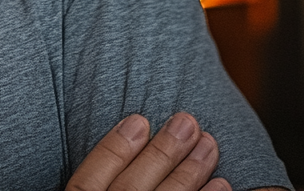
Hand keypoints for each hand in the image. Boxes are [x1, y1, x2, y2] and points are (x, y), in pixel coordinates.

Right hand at [65, 112, 227, 190]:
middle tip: (187, 121)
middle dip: (161, 155)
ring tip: (209, 144)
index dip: (112, 149)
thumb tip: (121, 127)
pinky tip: (222, 185)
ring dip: (189, 176)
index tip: (138, 118)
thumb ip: (93, 173)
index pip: (86, 184)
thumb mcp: (81, 190)